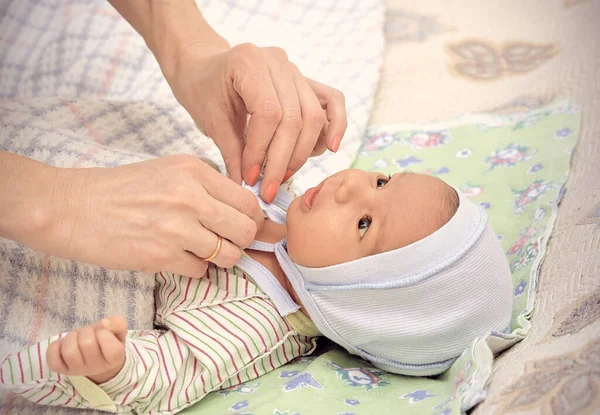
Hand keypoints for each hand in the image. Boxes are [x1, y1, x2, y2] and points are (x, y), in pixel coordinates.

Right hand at [44, 155, 262, 276]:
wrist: (73, 207)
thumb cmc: (121, 189)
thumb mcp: (169, 171)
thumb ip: (207, 187)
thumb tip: (244, 212)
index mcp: (195, 171)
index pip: (248, 201)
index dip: (253, 219)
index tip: (244, 226)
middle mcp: (190, 197)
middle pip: (246, 229)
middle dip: (241, 241)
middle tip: (227, 242)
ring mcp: (176, 227)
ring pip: (229, 255)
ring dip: (219, 259)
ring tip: (200, 251)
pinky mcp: (161, 256)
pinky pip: (200, 271)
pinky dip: (193, 269)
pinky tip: (176, 257)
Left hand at [47, 316, 127, 383]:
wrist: (97, 358)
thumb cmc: (108, 341)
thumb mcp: (118, 331)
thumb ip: (117, 323)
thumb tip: (105, 323)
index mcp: (113, 359)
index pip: (109, 346)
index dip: (104, 333)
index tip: (103, 333)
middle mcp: (95, 368)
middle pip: (87, 344)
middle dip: (87, 332)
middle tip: (89, 333)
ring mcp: (76, 371)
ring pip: (69, 351)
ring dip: (72, 337)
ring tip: (77, 337)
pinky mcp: (60, 370)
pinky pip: (52, 358)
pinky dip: (55, 346)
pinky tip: (63, 345)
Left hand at [164, 42, 347, 201]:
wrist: (206, 69)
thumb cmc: (204, 91)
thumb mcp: (212, 121)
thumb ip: (232, 152)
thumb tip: (247, 187)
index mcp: (249, 61)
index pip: (268, 113)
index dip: (261, 151)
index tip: (250, 178)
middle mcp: (278, 60)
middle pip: (294, 118)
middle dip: (282, 160)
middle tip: (269, 188)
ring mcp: (295, 70)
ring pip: (313, 117)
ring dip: (301, 153)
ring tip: (284, 176)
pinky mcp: (306, 81)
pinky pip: (332, 100)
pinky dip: (336, 124)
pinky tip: (331, 147)